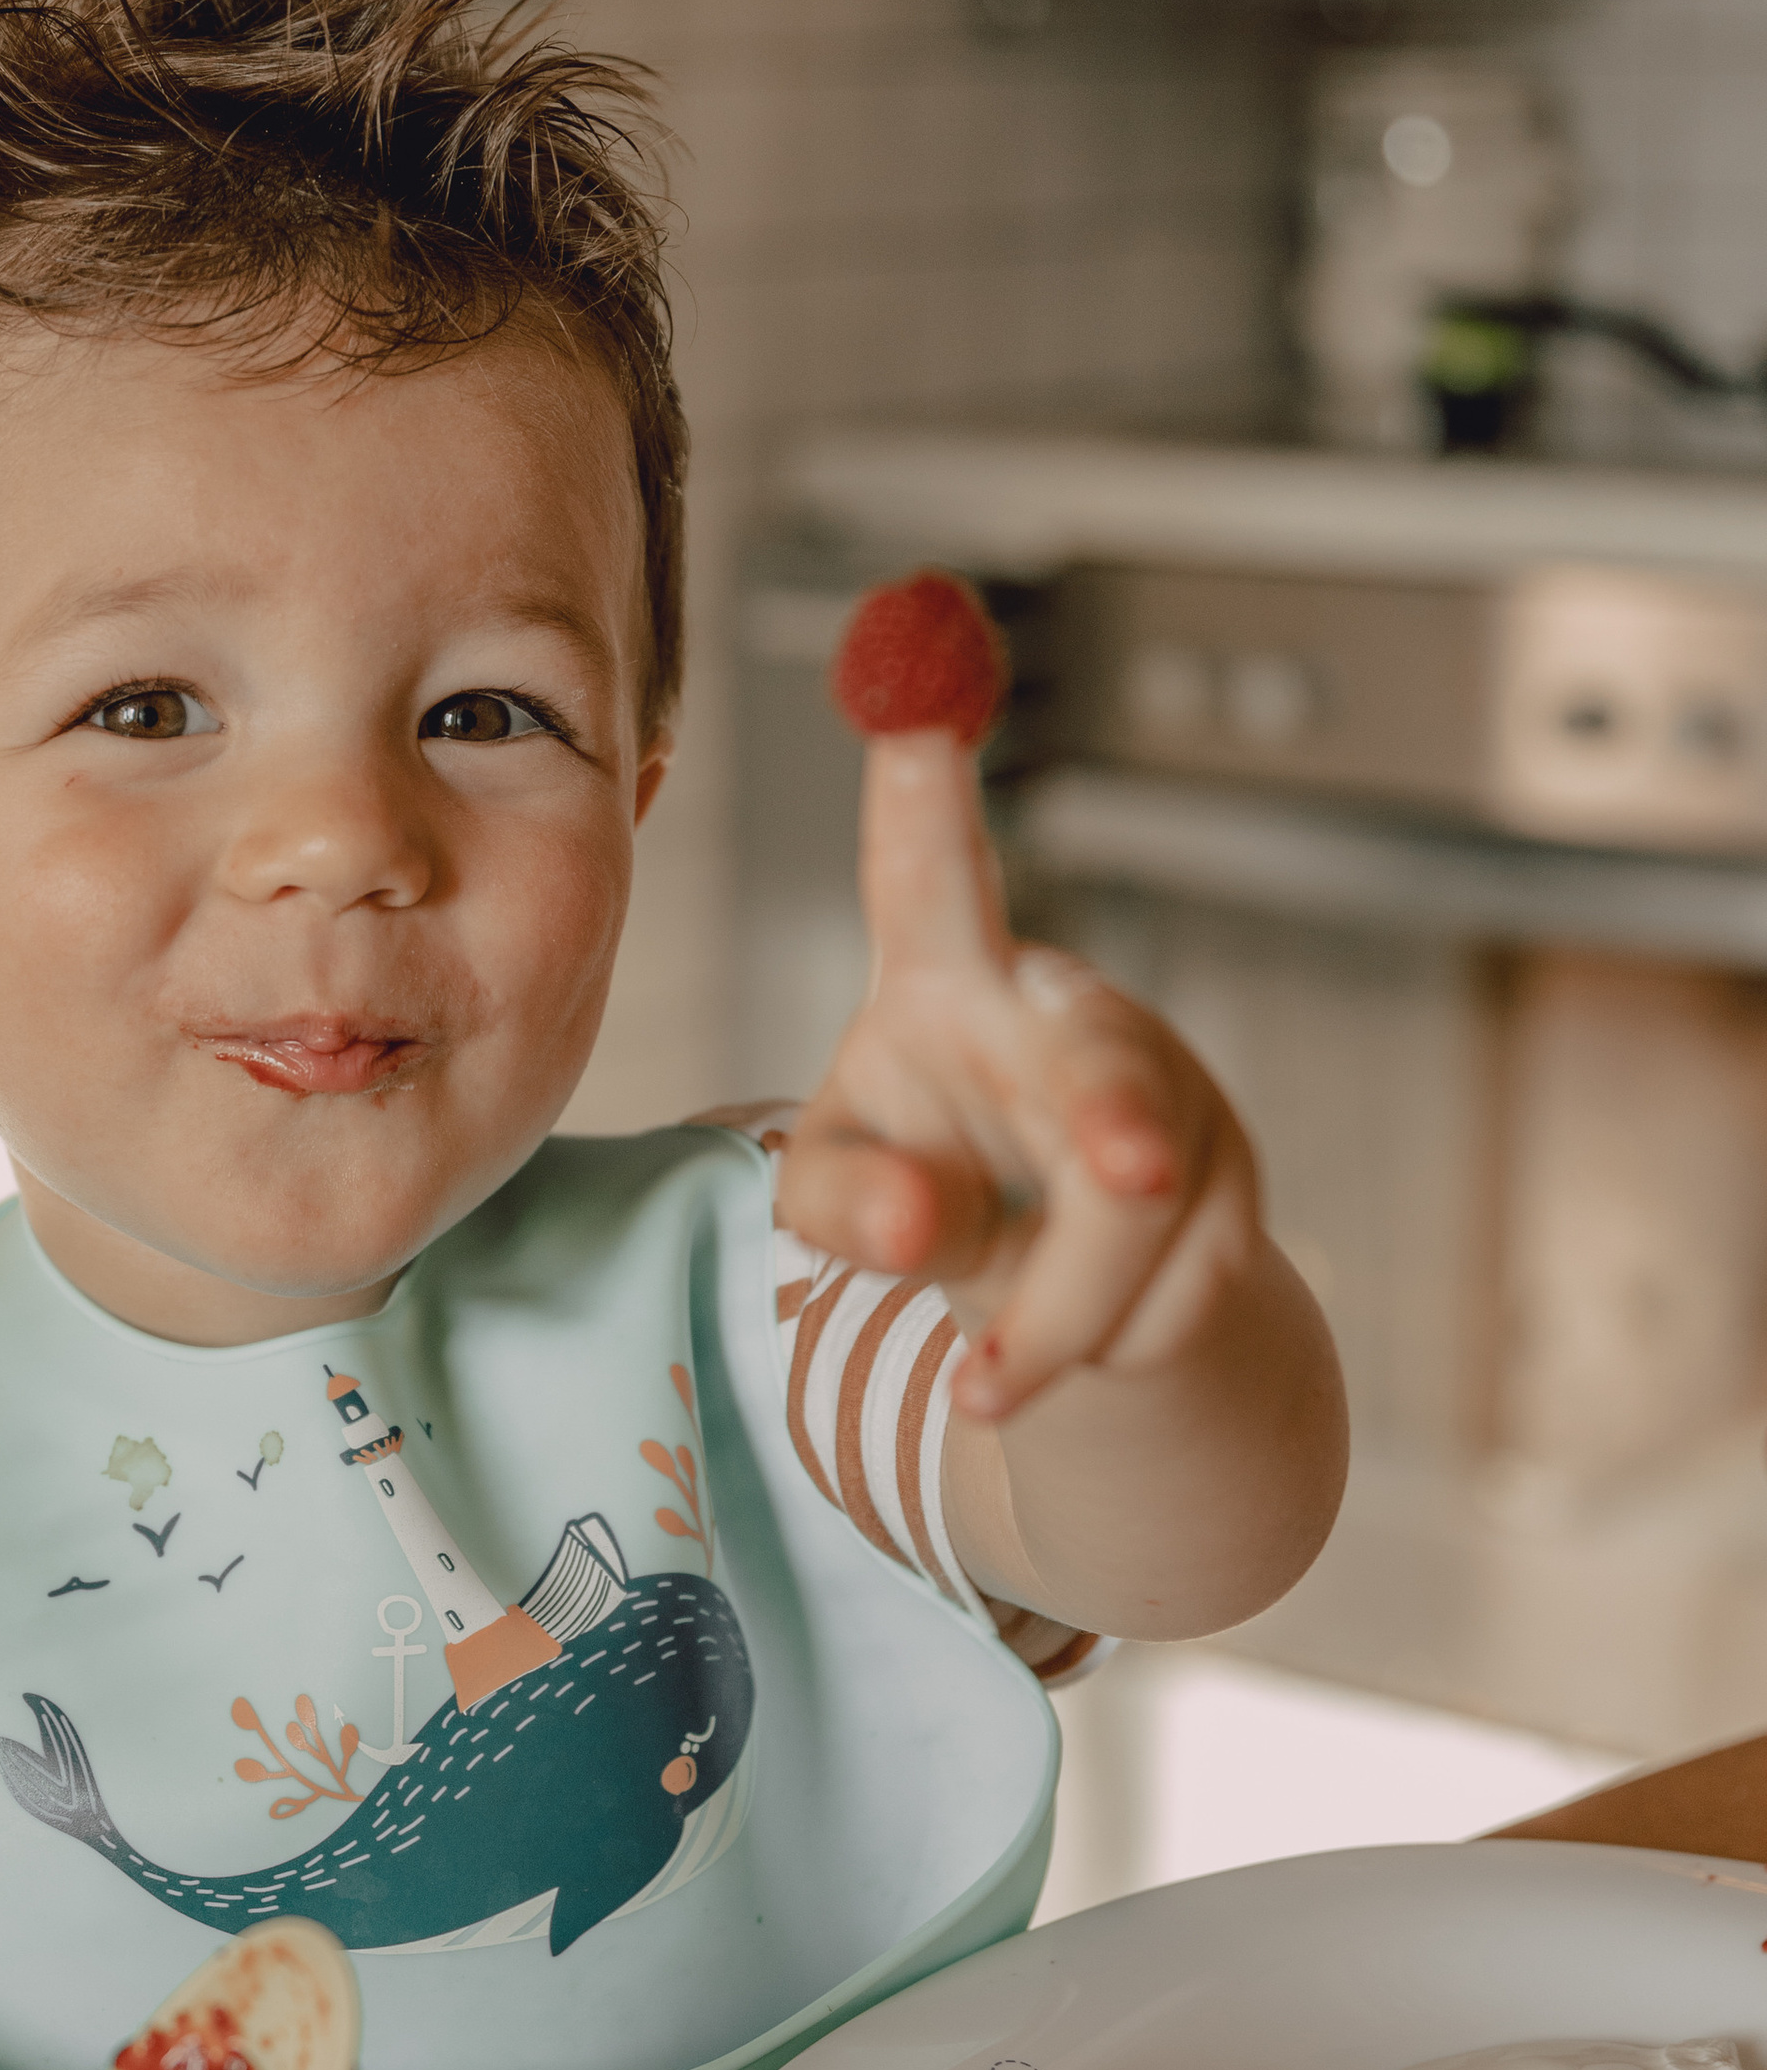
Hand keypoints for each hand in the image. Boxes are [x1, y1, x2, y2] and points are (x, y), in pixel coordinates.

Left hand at [776, 732, 1261, 1422]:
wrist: (1061, 1297)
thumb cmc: (924, 1191)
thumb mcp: (835, 1198)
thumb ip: (843, 1204)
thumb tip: (915, 1221)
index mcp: (944, 978)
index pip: (929, 875)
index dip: (923, 786)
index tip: (916, 689)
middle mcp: (1065, 1012)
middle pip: (1100, 1061)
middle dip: (1119, 1116)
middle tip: (1128, 1171)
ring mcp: (1168, 1089)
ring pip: (1134, 1217)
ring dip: (1055, 1324)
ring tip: (985, 1381)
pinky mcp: (1235, 1180)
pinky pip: (1178, 1290)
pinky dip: (1107, 1348)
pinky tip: (1088, 1330)